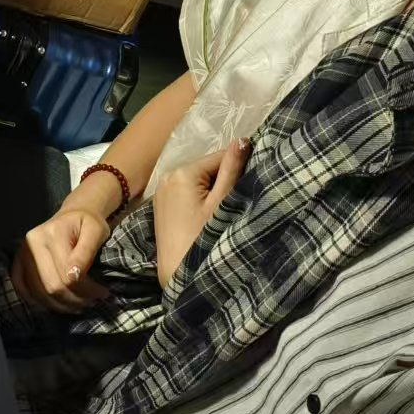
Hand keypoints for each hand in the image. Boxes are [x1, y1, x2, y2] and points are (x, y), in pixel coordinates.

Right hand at [12, 206, 111, 313]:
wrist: (73, 214)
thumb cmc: (88, 223)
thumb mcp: (96, 231)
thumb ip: (86, 252)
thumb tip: (75, 276)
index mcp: (52, 234)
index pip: (67, 275)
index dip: (86, 291)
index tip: (103, 293)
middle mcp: (32, 243)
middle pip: (51, 286)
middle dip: (74, 300)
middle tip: (91, 301)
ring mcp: (22, 253)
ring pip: (38, 293)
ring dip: (60, 305)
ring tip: (78, 304)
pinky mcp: (18, 261)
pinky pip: (22, 287)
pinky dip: (37, 301)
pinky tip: (55, 303)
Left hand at [153, 140, 248, 287]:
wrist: (178, 274)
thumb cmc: (204, 238)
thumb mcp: (222, 203)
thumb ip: (232, 170)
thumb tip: (242, 139)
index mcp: (182, 172)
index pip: (219, 157)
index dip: (239, 168)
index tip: (252, 183)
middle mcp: (167, 175)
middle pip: (207, 169)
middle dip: (224, 180)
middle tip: (237, 202)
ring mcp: (161, 191)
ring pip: (198, 181)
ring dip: (213, 191)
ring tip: (224, 211)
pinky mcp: (161, 206)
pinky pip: (186, 193)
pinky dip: (200, 199)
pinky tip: (208, 217)